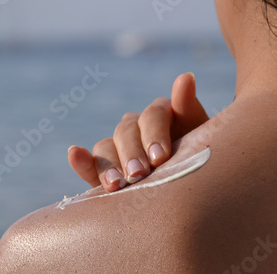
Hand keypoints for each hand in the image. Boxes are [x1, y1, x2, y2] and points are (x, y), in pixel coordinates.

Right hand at [68, 73, 208, 191]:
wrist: (195, 192)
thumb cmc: (201, 160)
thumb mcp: (201, 136)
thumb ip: (189, 109)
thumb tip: (186, 77)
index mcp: (161, 116)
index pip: (153, 115)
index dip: (154, 134)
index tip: (161, 158)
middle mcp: (137, 129)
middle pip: (127, 131)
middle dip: (132, 153)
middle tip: (139, 175)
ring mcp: (120, 150)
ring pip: (107, 148)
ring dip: (108, 164)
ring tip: (116, 185)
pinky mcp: (105, 173)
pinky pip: (90, 164)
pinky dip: (81, 160)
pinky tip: (75, 154)